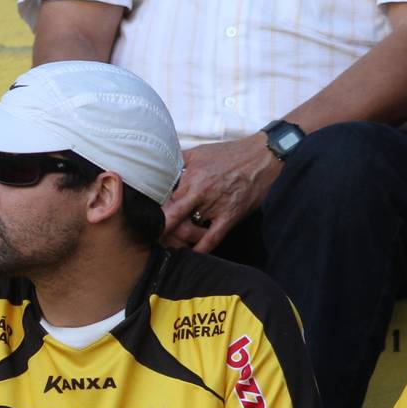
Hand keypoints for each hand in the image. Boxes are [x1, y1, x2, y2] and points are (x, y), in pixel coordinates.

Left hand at [160, 136, 280, 253]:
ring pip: (189, 230)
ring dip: (178, 240)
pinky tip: (191, 256)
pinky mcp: (230, 216)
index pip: (163, 199)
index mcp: (189, 177)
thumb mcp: (198, 152)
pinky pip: (212, 238)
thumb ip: (178, 161)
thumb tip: (159, 165)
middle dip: (159, 230)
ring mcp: (215, 206)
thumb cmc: (229, 154)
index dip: (152, 212)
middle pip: (172, 217)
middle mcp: (199, 193)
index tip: (144, 220)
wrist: (262, 155)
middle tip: (149, 240)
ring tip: (167, 247)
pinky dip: (201, 249)